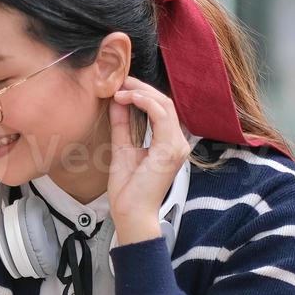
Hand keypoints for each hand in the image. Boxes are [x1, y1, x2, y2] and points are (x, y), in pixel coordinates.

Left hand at [108, 77, 191, 232]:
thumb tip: (117, 102)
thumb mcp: (122, 148)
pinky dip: (144, 102)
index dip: (141, 93)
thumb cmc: (128, 189)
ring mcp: (177, 146)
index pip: (161, 108)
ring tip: (119, 90)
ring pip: (164, 104)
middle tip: (119, 81)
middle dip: (140, 88)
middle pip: (164, 102)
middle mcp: (178, 142)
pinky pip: (162, 115)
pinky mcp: (170, 149)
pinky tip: (128, 98)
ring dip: (140, 93)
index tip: (120, 85)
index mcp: (169, 143)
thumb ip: (122, 125)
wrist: (131, 213)